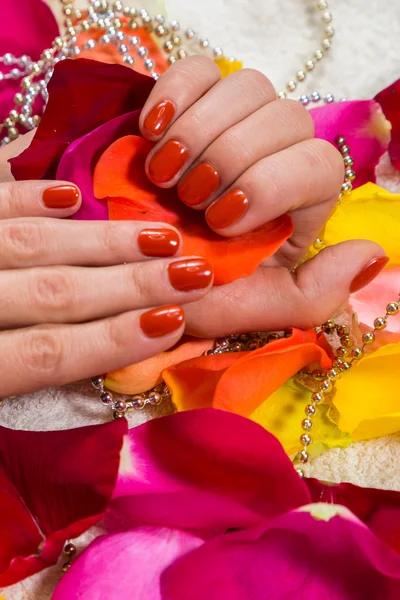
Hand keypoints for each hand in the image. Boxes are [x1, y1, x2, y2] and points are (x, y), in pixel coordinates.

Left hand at [0, 140, 212, 396]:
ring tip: (160, 237)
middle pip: (52, 293)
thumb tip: (120, 352)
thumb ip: (29, 385)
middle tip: (194, 271)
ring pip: (26, 241)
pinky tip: (68, 195)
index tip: (175, 320)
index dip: (114, 339)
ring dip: (99, 239)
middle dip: (129, 283)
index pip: (48, 353)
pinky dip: (23, 193)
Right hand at [139, 57, 385, 335]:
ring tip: (163, 174)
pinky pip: (200, 67)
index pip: (320, 165)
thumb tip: (371, 254)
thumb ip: (314, 294)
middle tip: (188, 199)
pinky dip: (174, 92)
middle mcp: (277, 155)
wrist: (129, 269)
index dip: (270, 185)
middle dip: (230, 158)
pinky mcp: (194, 99)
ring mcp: (236, 122)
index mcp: (301, 206)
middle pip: (287, 118)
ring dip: (200, 130)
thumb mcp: (252, 308)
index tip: (219, 222)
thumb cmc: (189, 289)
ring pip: (249, 85)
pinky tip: (152, 130)